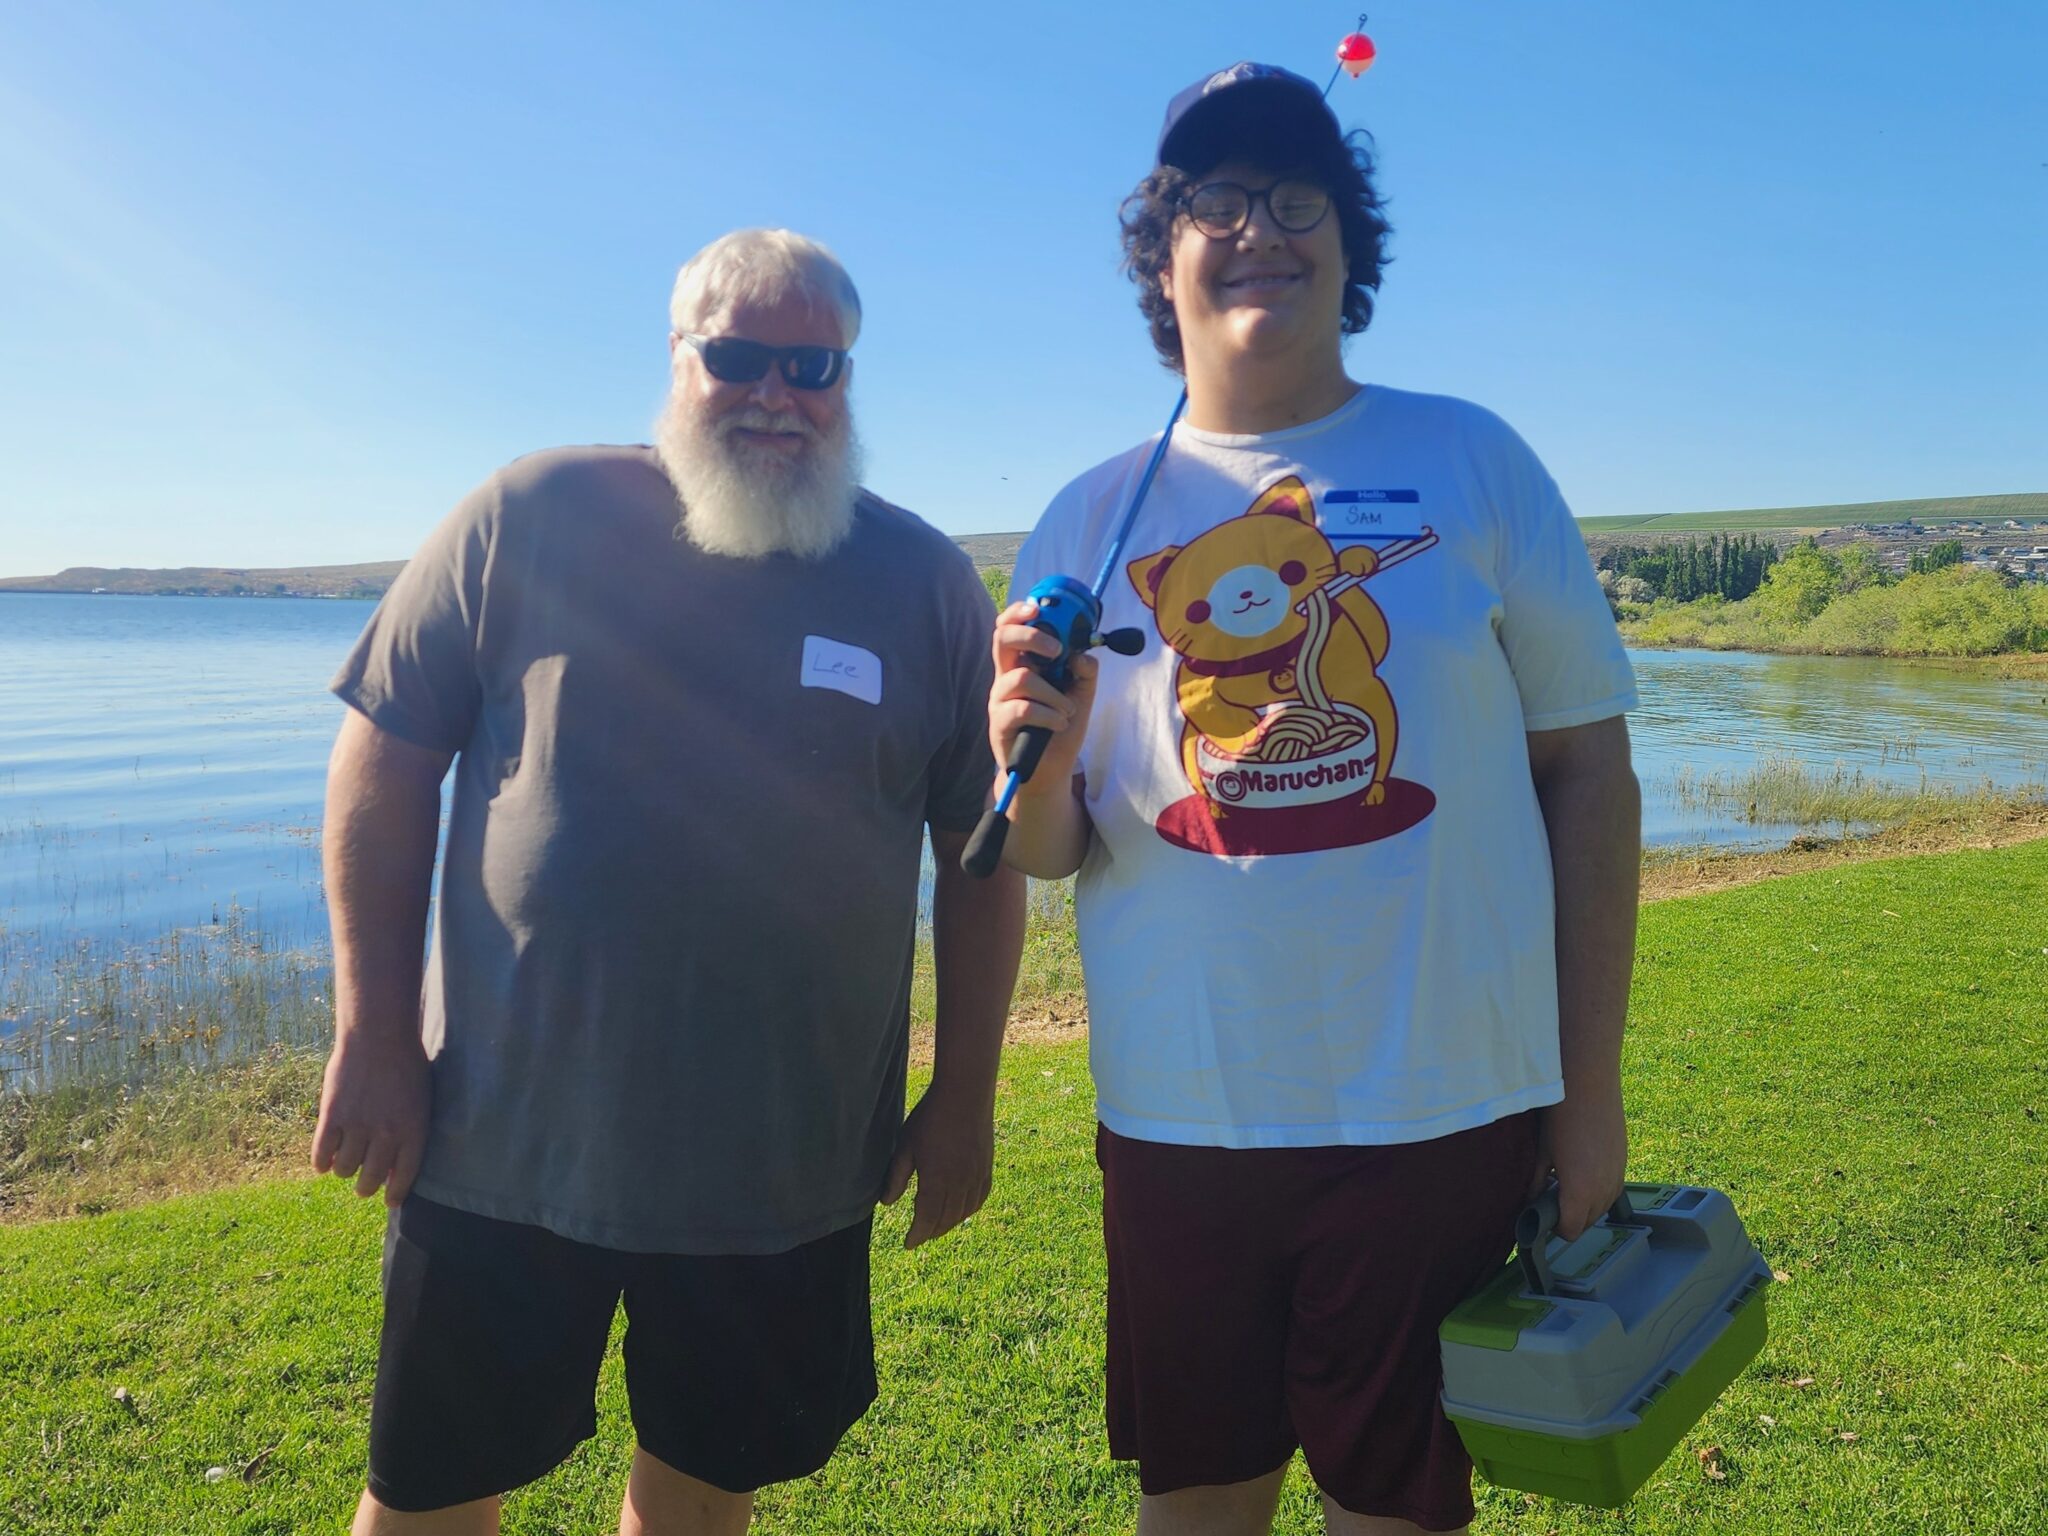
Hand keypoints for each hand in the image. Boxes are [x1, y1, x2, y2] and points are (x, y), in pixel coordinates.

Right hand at [311, 1027, 430, 1206]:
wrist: (378, 1036)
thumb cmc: (406, 1064)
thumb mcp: (421, 1099)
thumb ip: (411, 1131)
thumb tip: (399, 1165)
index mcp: (413, 1129)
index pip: (405, 1175)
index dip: (396, 1192)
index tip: (390, 1201)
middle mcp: (386, 1133)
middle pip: (371, 1177)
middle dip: (366, 1187)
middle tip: (363, 1188)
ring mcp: (357, 1126)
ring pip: (344, 1168)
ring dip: (343, 1170)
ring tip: (344, 1166)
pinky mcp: (332, 1117)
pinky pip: (322, 1153)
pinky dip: (321, 1161)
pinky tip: (323, 1161)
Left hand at [879, 1082, 994, 1248]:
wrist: (966, 1094)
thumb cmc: (931, 1117)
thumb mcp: (906, 1146)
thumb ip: (897, 1177)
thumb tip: (887, 1203)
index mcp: (937, 1181)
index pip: (926, 1219)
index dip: (917, 1235)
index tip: (908, 1243)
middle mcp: (960, 1184)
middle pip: (945, 1220)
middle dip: (931, 1232)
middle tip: (919, 1236)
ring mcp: (976, 1176)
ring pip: (964, 1212)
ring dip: (949, 1224)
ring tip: (936, 1226)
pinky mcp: (987, 1168)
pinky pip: (979, 1199)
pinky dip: (968, 1210)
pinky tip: (961, 1211)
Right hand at [988, 600, 1097, 797]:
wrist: (1050, 770)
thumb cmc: (1060, 728)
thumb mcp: (1080, 695)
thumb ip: (1084, 671)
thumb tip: (1081, 654)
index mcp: (1022, 665)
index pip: (1009, 628)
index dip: (1018, 613)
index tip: (1037, 608)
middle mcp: (1005, 677)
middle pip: (1002, 639)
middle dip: (1031, 637)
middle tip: (1056, 652)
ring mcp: (999, 700)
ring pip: (1023, 678)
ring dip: (1054, 695)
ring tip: (1067, 711)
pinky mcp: (999, 724)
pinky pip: (1023, 708)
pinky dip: (1049, 715)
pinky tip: (1059, 724)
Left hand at [1530, 1080, 1627, 1240]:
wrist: (1589, 1085)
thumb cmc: (1561, 1117)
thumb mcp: (1543, 1153)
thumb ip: (1537, 1184)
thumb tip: (1531, 1202)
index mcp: (1580, 1192)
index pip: (1571, 1230)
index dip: (1555, 1228)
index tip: (1544, 1216)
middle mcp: (1604, 1190)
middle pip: (1587, 1222)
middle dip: (1570, 1217)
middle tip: (1551, 1198)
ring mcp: (1618, 1176)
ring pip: (1602, 1208)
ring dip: (1586, 1205)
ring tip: (1567, 1182)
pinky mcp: (1624, 1162)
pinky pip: (1612, 1189)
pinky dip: (1599, 1190)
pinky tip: (1583, 1170)